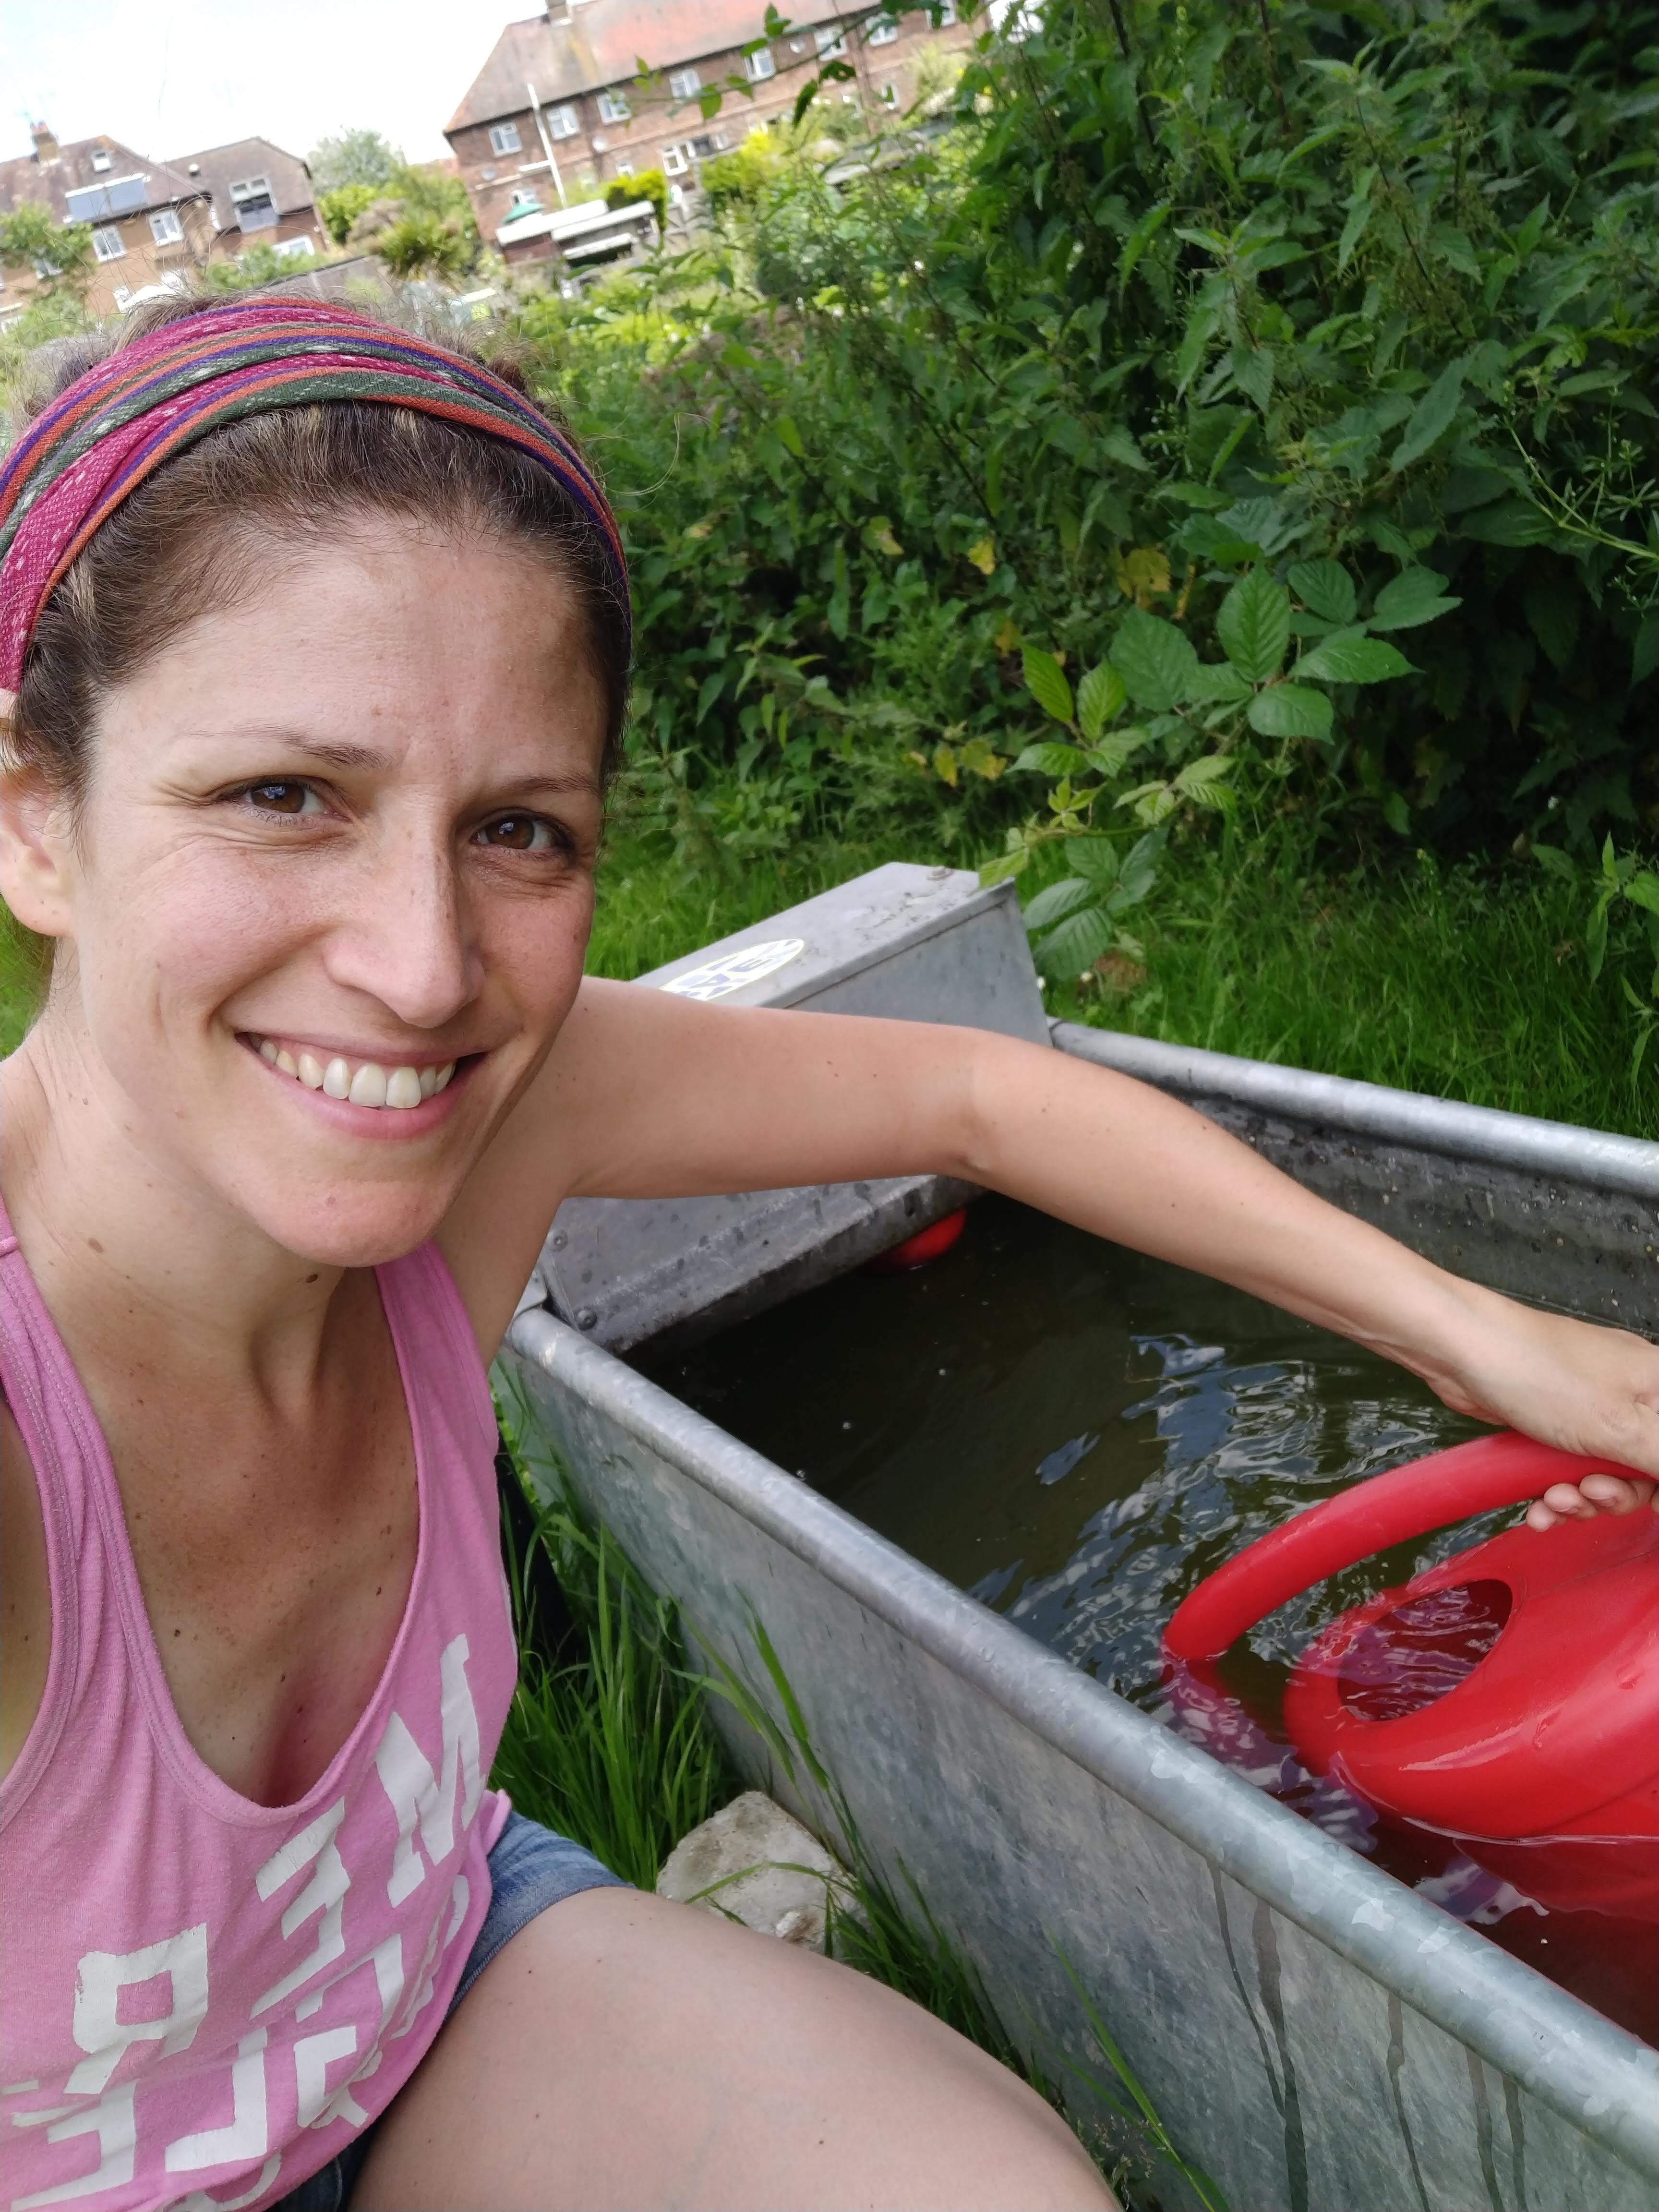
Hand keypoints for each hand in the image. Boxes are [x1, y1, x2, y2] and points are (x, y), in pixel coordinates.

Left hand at [1421, 1283, 1657, 1529]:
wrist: (1463, 1352)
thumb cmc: (1542, 1373)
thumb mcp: (1621, 1426)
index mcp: (1656, 1387)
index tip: (1652, 1504)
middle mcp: (1626, 1397)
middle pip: (1641, 1470)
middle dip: (1614, 1493)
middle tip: (1587, 1491)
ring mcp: (1585, 1412)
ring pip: (1599, 1477)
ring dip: (1577, 1500)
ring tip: (1551, 1499)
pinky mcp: (1549, 1426)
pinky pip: (1564, 1472)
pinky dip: (1552, 1495)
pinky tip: (1536, 1507)